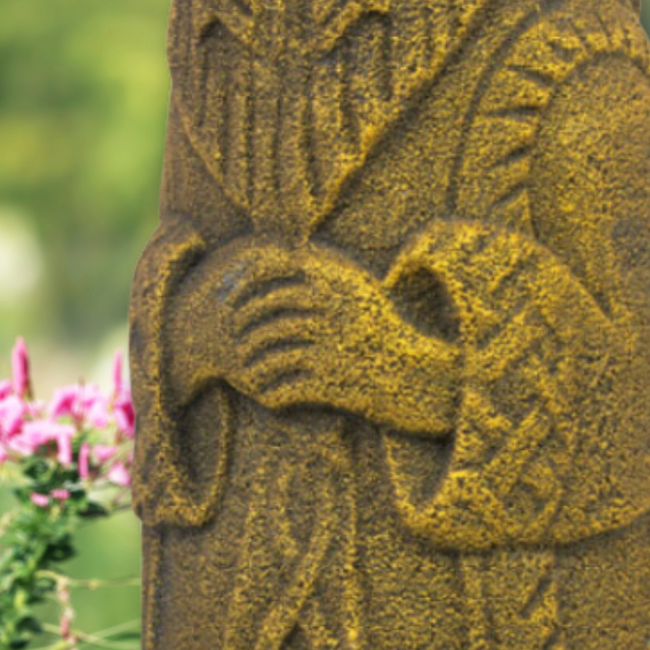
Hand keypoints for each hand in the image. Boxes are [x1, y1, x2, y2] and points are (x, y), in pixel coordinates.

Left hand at [178, 239, 458, 434]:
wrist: (424, 377)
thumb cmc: (387, 332)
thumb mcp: (362, 291)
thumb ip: (325, 271)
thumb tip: (286, 252)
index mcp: (339, 280)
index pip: (273, 265)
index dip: (242, 278)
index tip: (225, 294)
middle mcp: (334, 307)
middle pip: (266, 309)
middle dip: (241, 324)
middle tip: (228, 339)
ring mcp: (333, 345)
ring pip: (271, 350)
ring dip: (253, 363)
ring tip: (245, 372)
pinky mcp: (335, 382)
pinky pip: (286, 387)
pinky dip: (271, 393)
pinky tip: (267, 397)